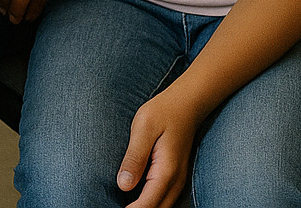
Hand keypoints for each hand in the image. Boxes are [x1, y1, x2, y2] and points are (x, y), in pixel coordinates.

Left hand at [116, 87, 199, 207]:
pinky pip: (164, 200)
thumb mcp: (143, 127)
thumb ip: (134, 157)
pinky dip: (151, 204)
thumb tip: (123, 186)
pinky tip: (134, 199)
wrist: (187, 103)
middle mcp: (175, 182)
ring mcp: (178, 181)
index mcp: (166, 171)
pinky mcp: (175, 178)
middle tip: (113, 206)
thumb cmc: (163, 111)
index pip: (147, 205)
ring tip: (123, 204)